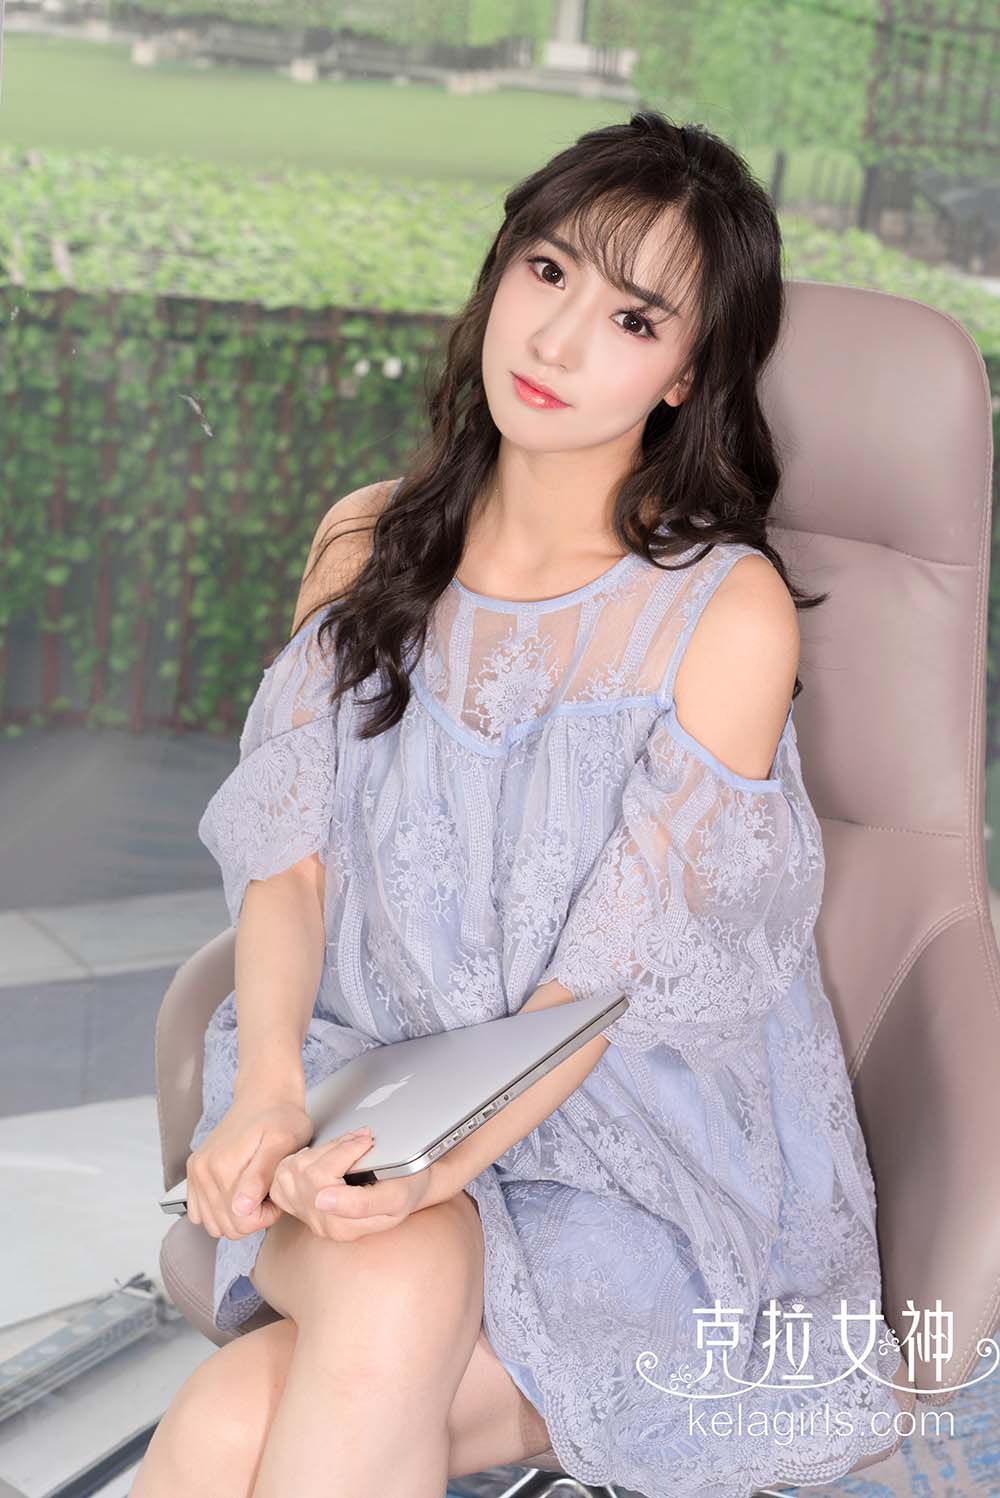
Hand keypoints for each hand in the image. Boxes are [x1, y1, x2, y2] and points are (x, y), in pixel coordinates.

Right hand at [186, 1094, 313, 1241]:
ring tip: (256, 1192)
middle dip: (253, 1217)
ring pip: (213, 1223)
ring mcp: (196, 1172)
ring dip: (236, 1216)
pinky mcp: (195, 1171)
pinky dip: (219, 1211)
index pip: (241, 1223)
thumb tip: (241, 1207)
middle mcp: (203, 1171)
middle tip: (268, 1192)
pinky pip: (200, 1212)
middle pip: (226, 1227)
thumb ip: (261, 1175)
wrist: (265, 1095)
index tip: (276, 1194)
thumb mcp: (282, 1142)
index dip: (266, 1216)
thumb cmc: (281, 1118)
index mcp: (223, 1167)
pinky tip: (238, 1192)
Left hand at [269, 1128, 435, 1239]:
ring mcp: (306, 1215)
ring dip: (320, 1150)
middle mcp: (320, 1224)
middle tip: (359, 1138)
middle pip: (306, 1173)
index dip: (345, 1152)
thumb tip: (322, 1200)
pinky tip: (322, 1158)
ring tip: (346, 1147)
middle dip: (334, 1147)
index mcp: (342, 1227)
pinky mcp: (297, 1203)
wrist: (404, 1191)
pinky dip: (300, 1159)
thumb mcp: (395, 1198)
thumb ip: (361, 1203)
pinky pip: (283, 1175)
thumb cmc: (403, 1191)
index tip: (367, 1140)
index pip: (323, 1181)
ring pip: (293, 1169)